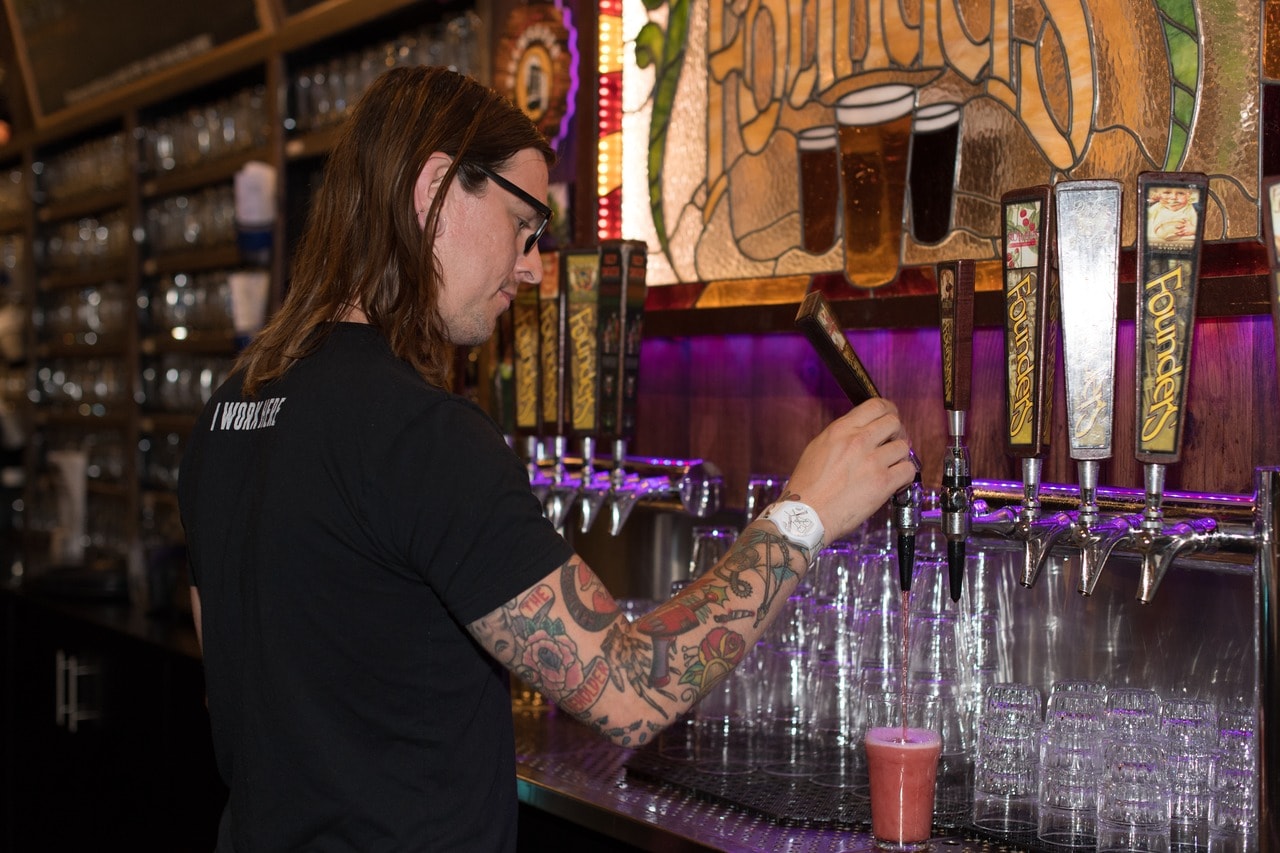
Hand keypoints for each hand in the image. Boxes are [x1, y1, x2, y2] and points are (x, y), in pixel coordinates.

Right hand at [781, 398, 914, 541]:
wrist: (806, 514)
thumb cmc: (807, 486)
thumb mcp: (818, 447)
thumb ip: (842, 435)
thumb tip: (861, 430)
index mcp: (842, 429)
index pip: (876, 405)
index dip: (889, 411)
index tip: (890, 420)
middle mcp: (859, 441)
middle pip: (894, 422)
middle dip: (897, 432)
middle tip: (892, 444)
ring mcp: (872, 461)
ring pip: (903, 447)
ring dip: (900, 456)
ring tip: (891, 466)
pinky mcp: (882, 483)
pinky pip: (908, 470)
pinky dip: (905, 475)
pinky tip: (895, 481)